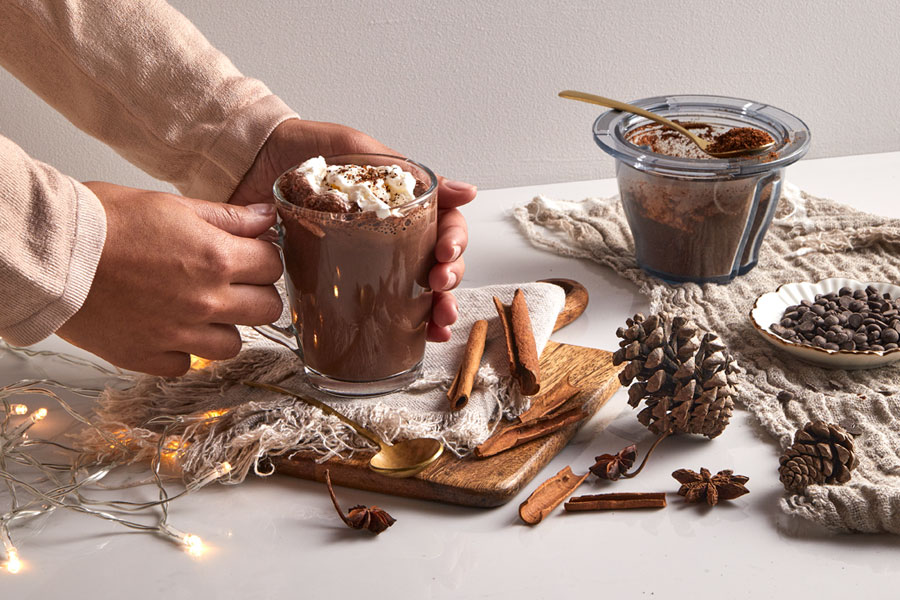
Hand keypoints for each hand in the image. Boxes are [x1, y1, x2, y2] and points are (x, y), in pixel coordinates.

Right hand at [57, 182, 282, 375]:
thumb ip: (226, 217)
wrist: (50, 254)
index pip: (273, 266)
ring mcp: (179, 334)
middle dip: (256, 294)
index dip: (264, 259)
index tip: (251, 257)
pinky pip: (185, 365)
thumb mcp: (172, 205)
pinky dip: (181, 350)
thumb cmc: (104, 222)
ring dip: (223, 327)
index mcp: (216, 258)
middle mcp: (206, 300)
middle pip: (267, 309)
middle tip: (233, 284)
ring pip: (232, 344)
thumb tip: (265, 218)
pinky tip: (166, 328)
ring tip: (198, 309)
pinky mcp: (148, 358)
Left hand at [230, 119, 475, 341]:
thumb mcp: (356, 148)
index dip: (455, 241)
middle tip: (440, 286)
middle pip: (437, 261)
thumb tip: (466, 191)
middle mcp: (390, 232)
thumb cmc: (302, 148)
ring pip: (418, 288)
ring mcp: (367, 257)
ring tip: (437, 320)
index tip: (445, 254)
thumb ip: (402, 168)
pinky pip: (378, 304)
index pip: (444, 224)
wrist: (250, 161)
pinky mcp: (341, 277)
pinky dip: (407, 323)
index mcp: (400, 202)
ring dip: (436, 307)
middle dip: (449, 280)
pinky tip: (422, 334)